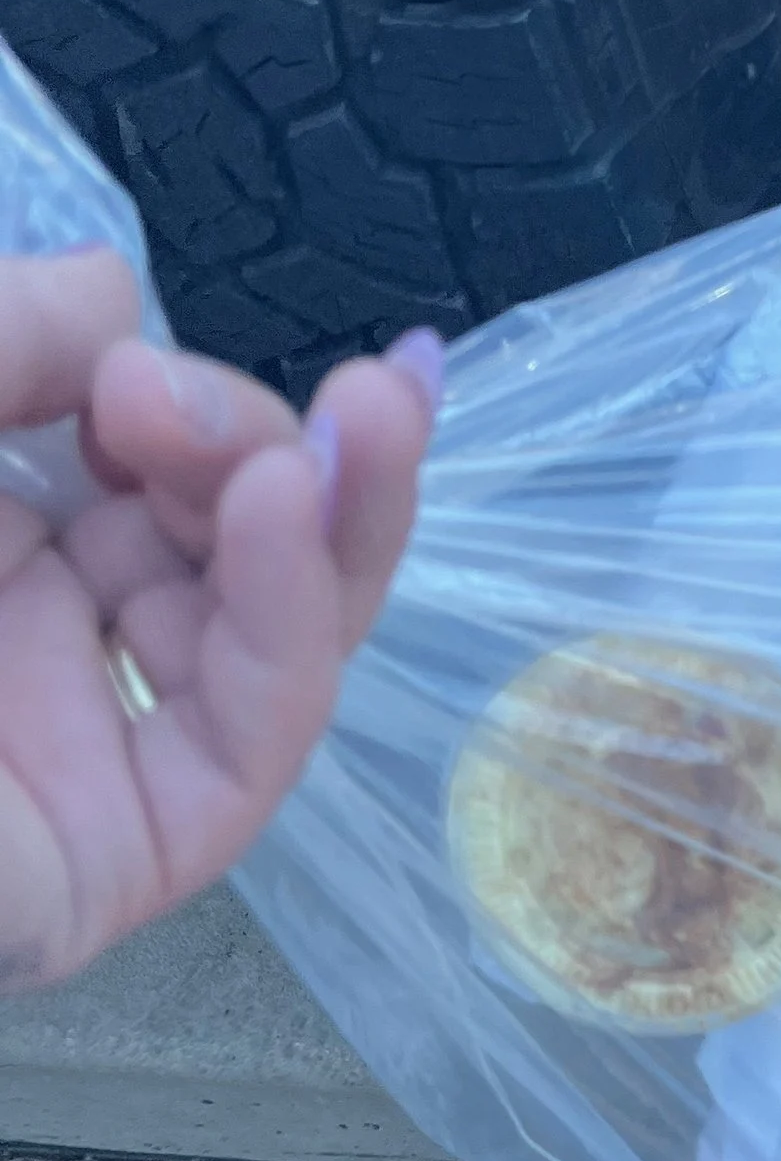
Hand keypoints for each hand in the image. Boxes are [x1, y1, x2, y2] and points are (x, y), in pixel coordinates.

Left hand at [0, 248, 438, 991]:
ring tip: (365, 417)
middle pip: (223, 540)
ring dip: (328, 516)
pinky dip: (297, 617)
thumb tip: (121, 302)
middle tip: (291, 390)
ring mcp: (69, 754)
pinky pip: (247, 736)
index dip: (180, 396)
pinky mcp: (113, 858)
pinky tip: (297, 510)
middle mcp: (14, 644)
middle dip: (277, 444)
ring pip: (264, 632)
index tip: (129, 360)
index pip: (126, 460)